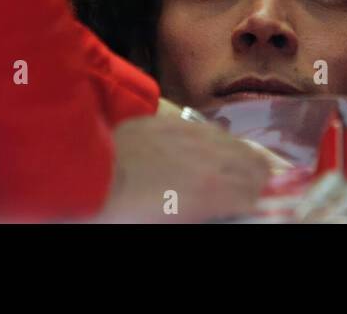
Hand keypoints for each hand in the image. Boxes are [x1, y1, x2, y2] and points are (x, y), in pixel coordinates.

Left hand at [98, 114, 269, 222]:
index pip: (254, 194)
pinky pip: (206, 129)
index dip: (259, 202)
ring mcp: (191, 135)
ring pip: (233, 142)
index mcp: (210, 191)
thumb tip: (212, 210)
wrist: (86, 176)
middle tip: (252, 191)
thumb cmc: (123, 213)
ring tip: (235, 168)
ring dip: (240, 158)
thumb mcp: (167, 224)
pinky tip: (208, 149)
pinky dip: (215, 142)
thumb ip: (202, 213)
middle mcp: (209, 158)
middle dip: (257, 180)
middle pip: (254, 164)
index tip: (256, 208)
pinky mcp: (170, 122)